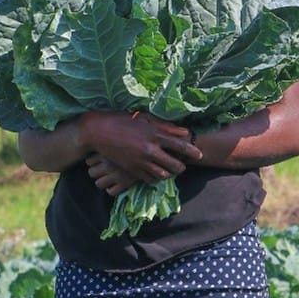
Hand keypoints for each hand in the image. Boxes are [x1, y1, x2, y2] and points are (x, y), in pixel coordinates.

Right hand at [78, 111, 199, 192]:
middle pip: (175, 165)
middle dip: (182, 167)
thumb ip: (166, 126)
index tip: (199, 155)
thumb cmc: (123, 120)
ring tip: (170, 169)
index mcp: (155, 134)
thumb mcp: (145, 118)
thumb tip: (184, 132)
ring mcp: (140, 162)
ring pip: (163, 175)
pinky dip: (156, 178)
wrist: (99, 132)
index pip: (180, 145)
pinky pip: (149, 179)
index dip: (192, 152)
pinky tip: (156, 173)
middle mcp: (150, 150)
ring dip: (169, 174)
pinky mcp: (132, 170)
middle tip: (182, 165)